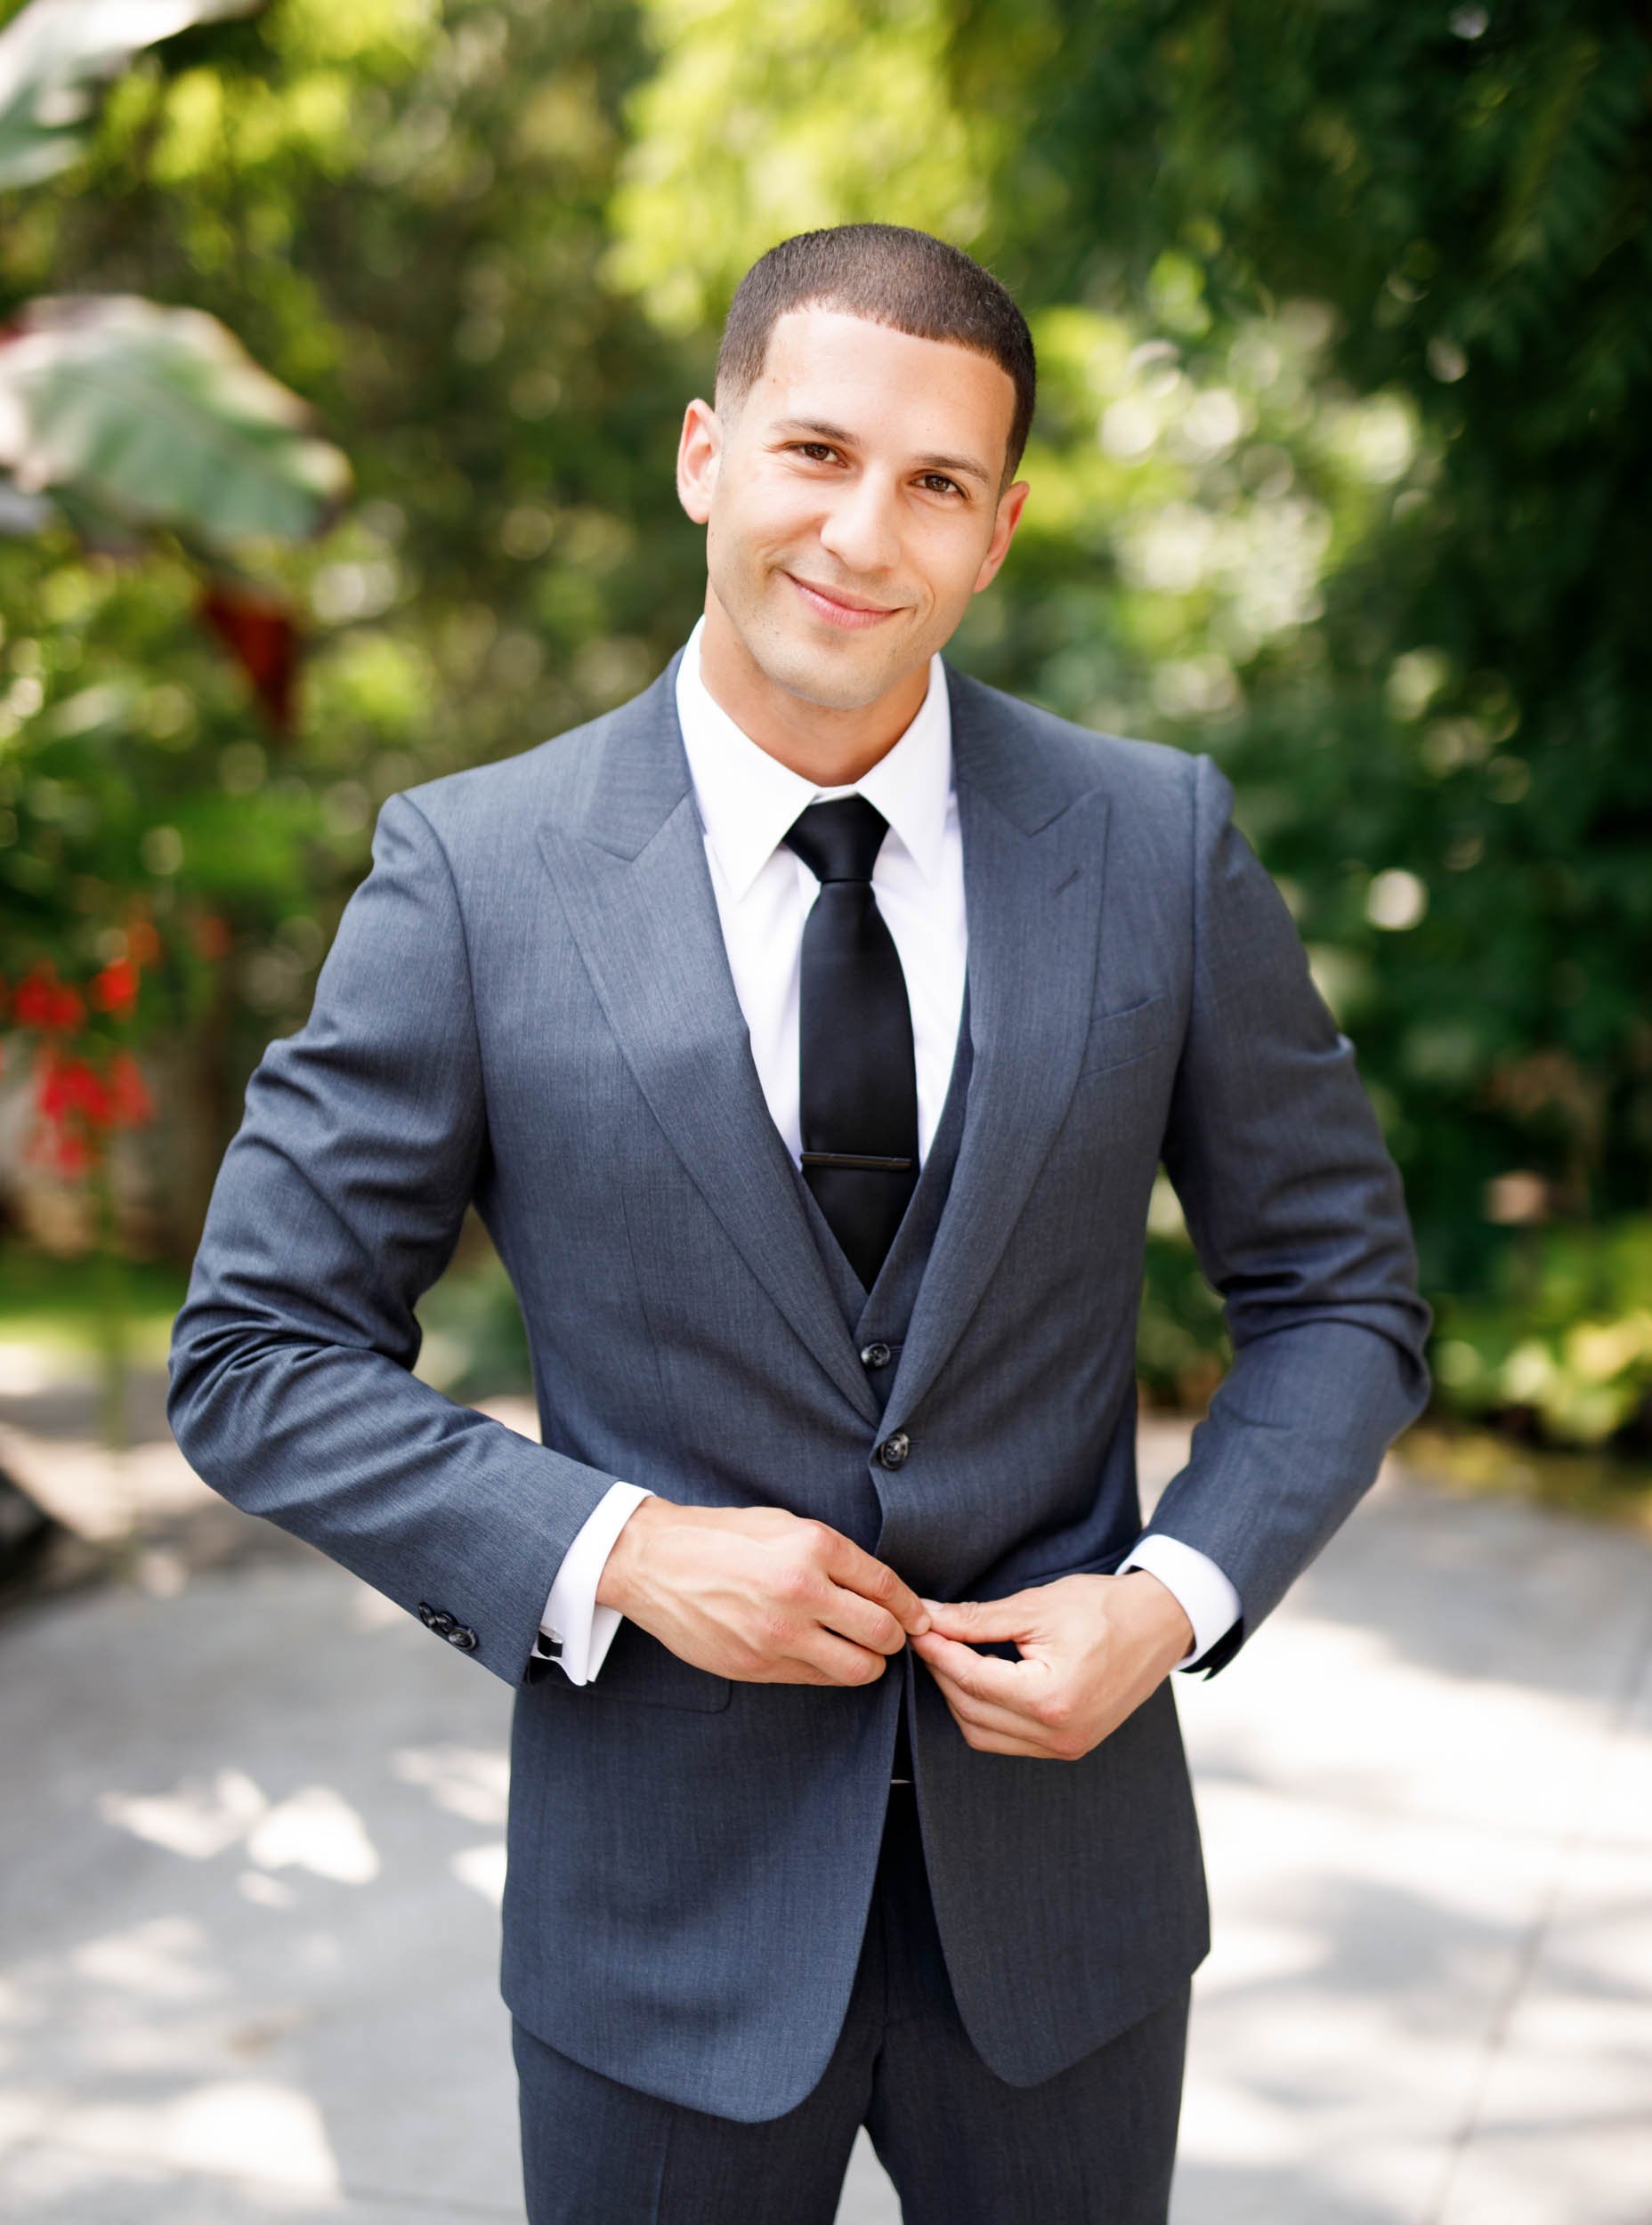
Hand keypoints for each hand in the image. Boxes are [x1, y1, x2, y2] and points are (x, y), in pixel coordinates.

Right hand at [596, 1499, 930, 1685]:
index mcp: (813, 1547)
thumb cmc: (721, 1537)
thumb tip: (880, 1588)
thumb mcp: (783, 1525)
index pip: (886, 1586)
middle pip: (882, 1633)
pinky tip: (819, 1654)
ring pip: (857, 1668)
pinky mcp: (758, 1666)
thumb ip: (833, 1555)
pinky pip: (817, 1679)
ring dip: (868, 1663)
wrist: (655, 1562)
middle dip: (894, 1638)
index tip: (918, 1617)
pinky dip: (829, 1671)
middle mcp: (801, 1591)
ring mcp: (779, 1634)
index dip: (910, 1607)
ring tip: (858, 1650)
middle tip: (887, 1634)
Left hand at [909, 1569, 1193, 1758]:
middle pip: (971, 1711)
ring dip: (960, 1697)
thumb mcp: (1037, 1608)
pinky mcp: (1069, 1747)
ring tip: (951, 1655)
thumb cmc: (1104, 1608)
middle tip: (929, 1636)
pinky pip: (1008, 1740)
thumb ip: (977, 1619)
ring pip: (983, 1733)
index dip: (938, 1652)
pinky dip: (985, 1713)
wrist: (1160, 1623)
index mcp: (1052, 1700)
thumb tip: (929, 1617)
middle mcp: (1059, 1735)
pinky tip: (978, 1679)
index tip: (917, 1627)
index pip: (972, 1680)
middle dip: (944, 1673)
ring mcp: (1066, 1747)